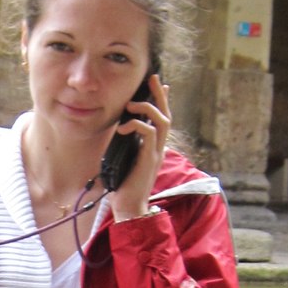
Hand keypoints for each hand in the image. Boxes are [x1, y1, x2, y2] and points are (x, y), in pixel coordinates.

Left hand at [110, 74, 171, 220]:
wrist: (130, 208)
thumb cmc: (125, 187)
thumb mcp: (125, 160)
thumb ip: (128, 145)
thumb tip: (121, 129)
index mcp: (154, 148)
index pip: (162, 120)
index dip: (162, 101)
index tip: (158, 84)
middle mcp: (159, 149)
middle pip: (166, 116)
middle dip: (160, 95)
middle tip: (153, 78)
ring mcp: (156, 154)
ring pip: (162, 122)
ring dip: (148, 108)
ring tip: (132, 103)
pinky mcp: (148, 159)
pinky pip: (148, 134)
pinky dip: (136, 125)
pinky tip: (123, 126)